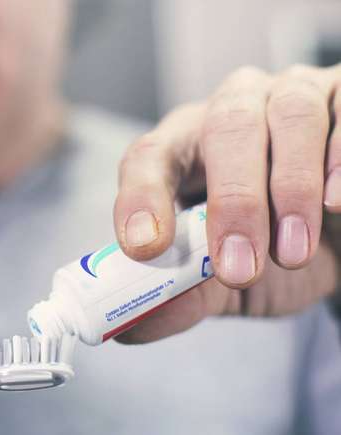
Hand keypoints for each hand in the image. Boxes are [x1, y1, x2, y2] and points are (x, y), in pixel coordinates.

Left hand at [113, 64, 340, 342]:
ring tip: (292, 253)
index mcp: (182, 146)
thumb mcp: (221, 279)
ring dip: (291, 188)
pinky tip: (336, 205)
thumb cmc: (266, 246)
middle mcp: (233, 109)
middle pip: (225, 128)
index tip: (145, 249)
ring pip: (290, 116)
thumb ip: (181, 295)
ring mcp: (292, 95)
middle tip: (236, 268)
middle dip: (232, 201)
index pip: (148, 157)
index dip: (142, 198)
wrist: (337, 240)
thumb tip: (129, 329)